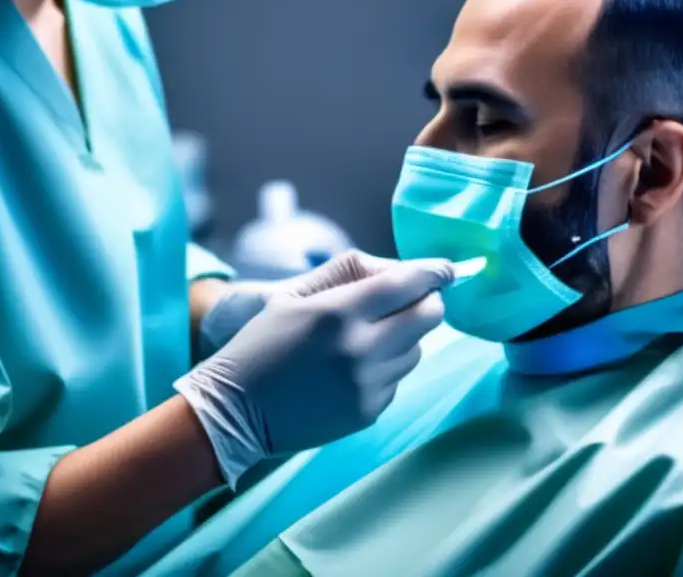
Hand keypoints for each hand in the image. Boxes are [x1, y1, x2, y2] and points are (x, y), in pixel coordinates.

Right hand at [175, 250, 453, 487]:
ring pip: (417, 349)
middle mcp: (361, 349)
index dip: (435, 272)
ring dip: (405, 337)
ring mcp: (368, 385)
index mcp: (339, 312)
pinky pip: (398, 379)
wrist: (234, 413)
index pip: (408, 284)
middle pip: (429, 316)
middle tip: (413, 299)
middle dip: (428, 302)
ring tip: (367, 339)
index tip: (448, 270)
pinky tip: (352, 370)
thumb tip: (401, 270)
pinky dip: (387, 368)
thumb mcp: (294, 294)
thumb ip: (349, 272)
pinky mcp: (370, 412)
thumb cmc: (262, 344)